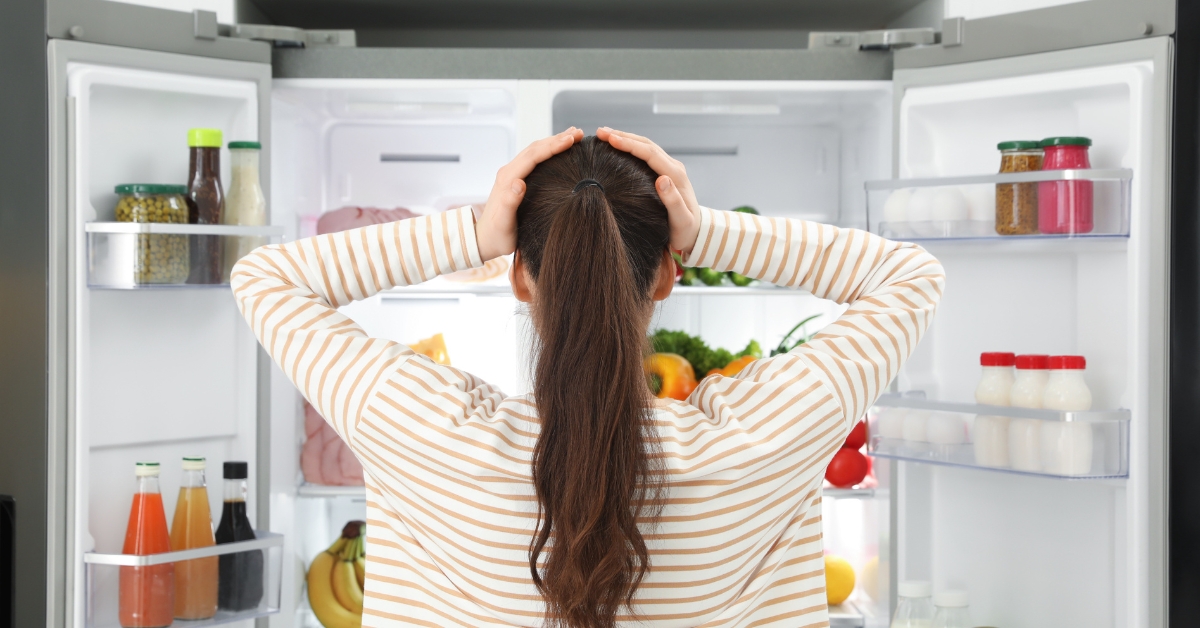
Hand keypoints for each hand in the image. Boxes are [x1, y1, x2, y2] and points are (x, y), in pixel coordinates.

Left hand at [475, 127, 584, 260]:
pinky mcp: (515, 179)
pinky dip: (548, 151)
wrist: (485, 239)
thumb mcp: (503, 222)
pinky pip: (534, 159)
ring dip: (553, 142)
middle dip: (556, 139)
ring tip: (572, 136)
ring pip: (534, 151)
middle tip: (578, 133)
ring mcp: (512, 174)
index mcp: (508, 179)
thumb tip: (518, 183)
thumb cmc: (497, 235)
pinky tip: (559, 151)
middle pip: (535, 149)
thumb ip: (509, 202)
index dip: (552, 146)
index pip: (533, 156)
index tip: (570, 140)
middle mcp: (509, 172)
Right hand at [596, 127, 701, 254]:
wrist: (696, 232)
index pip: (650, 153)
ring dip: (626, 138)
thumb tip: (662, 180)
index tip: (611, 139)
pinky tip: (618, 147)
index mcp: (676, 176)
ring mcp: (669, 168)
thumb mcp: (681, 220)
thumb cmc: (686, 230)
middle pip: (646, 145)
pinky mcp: (665, 172)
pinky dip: (631, 147)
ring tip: (605, 135)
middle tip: (601, 132)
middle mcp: (673, 167)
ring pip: (646, 147)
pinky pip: (646, 154)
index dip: (630, 144)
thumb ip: (673, 201)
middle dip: (623, 136)